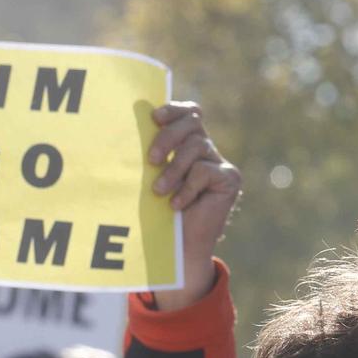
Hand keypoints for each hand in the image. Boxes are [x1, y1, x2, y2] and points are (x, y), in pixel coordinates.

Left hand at [146, 101, 239, 311]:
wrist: (177, 247)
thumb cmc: (156, 212)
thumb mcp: (149, 179)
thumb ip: (150, 156)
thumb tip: (128, 132)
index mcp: (185, 143)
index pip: (188, 113)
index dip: (174, 110)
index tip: (154, 117)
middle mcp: (205, 149)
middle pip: (192, 123)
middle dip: (168, 137)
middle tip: (151, 160)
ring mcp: (219, 162)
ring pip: (197, 146)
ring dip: (174, 169)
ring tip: (159, 192)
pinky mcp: (230, 179)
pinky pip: (205, 171)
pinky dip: (186, 187)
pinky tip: (176, 205)